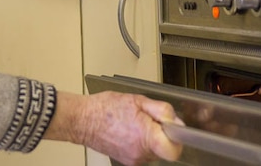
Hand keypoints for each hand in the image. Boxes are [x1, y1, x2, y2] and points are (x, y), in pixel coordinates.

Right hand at [44, 91, 181, 165]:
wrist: (83, 120)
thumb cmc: (105, 108)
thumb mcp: (137, 100)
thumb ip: (162, 110)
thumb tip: (175, 120)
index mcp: (145, 137)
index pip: (174, 150)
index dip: (177, 138)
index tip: (172, 128)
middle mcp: (140, 153)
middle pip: (165, 149)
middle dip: (161, 133)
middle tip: (148, 119)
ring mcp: (133, 160)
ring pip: (154, 151)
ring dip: (150, 138)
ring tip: (135, 123)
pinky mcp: (127, 161)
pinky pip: (143, 153)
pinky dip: (140, 143)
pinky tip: (129, 131)